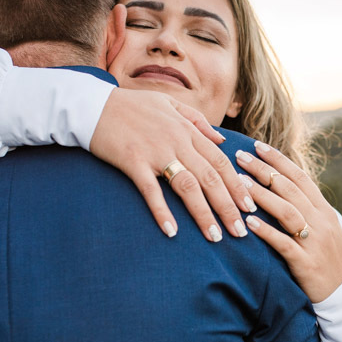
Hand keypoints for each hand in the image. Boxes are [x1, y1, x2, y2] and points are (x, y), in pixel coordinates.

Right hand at [89, 88, 255, 241]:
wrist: (91, 104)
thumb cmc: (132, 106)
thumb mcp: (169, 104)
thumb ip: (197, 121)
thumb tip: (221, 140)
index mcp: (187, 129)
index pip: (221, 162)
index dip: (237, 186)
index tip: (250, 207)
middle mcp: (176, 140)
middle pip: (210, 178)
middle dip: (228, 207)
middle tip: (240, 232)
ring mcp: (155, 151)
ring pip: (188, 186)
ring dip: (203, 214)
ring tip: (214, 237)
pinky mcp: (133, 161)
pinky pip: (151, 190)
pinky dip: (162, 211)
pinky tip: (172, 231)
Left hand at [236, 141, 341, 302]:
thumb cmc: (326, 260)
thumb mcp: (322, 230)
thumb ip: (305, 209)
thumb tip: (281, 187)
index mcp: (324, 210)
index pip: (299, 177)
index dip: (278, 160)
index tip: (257, 146)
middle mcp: (321, 221)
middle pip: (289, 189)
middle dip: (263, 170)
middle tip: (239, 157)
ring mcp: (315, 242)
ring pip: (287, 211)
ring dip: (262, 195)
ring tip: (239, 184)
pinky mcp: (306, 263)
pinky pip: (284, 244)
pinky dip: (267, 232)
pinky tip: (250, 223)